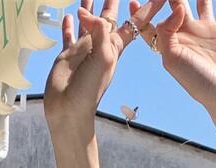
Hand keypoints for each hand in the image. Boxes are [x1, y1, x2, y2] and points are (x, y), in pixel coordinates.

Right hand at [44, 0, 167, 130]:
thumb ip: (101, 33)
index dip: (148, 9)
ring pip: (87, 21)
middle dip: (114, 0)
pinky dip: (68, 26)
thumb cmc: (89, 89)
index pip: (135, 22)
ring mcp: (84, 49)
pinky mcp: (68, 54)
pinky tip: (68, 16)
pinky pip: (69, 35)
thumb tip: (92, 14)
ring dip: (89, 6)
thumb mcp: (104, 58)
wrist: (69, 109)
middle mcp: (100, 45)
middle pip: (110, 16)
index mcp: (115, 46)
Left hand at [143, 1, 215, 115]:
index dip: (142, 13)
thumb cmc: (198, 81)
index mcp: (172, 44)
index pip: (153, 24)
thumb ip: (167, 32)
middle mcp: (187, 35)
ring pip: (200, 2)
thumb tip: (176, 8)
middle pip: (176, 5)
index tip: (133, 1)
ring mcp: (206, 31)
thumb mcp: (173, 60)